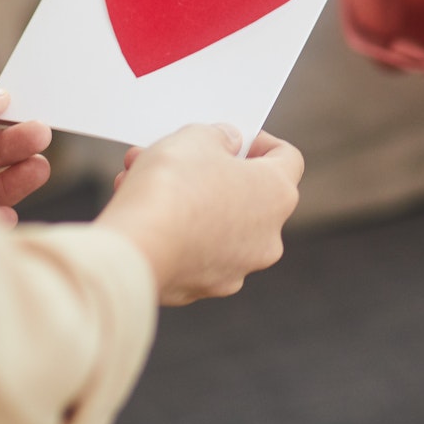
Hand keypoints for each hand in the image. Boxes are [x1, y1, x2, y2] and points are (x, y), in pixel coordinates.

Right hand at [96, 124, 303, 305]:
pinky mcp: (203, 288)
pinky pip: (193, 250)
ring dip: (184, 198)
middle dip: (208, 170)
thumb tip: (228, 144)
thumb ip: (219, 136)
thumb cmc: (172, 187)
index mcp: (278, 195)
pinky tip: (140, 213)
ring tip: (139, 178)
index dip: (260, 141)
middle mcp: (267, 238)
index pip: (288, 159)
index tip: (233, 137)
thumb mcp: (196, 137)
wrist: (134, 250)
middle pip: (245, 193)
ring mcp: (237, 268)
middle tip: (176, 155)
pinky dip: (173, 231)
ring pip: (213, 223)